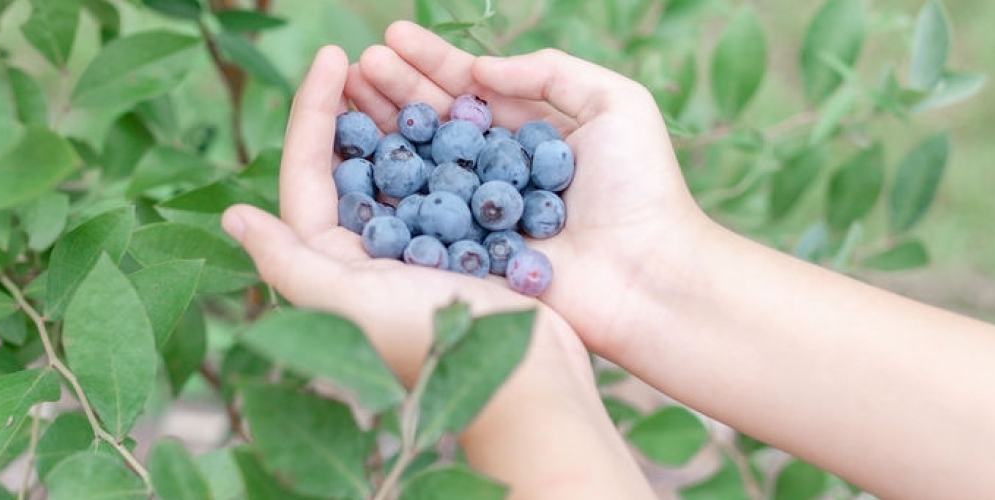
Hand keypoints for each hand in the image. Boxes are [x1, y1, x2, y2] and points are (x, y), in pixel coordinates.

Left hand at [220, 44, 653, 497]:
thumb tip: (234, 215)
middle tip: (362, 55)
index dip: (314, 109)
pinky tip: (458, 110)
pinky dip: (444, 143)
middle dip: (352, 106)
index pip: (307, 171)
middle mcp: (364, 254)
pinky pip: (442, 181)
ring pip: (395, 165)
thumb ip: (289, 262)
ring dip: (395, 116)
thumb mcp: (351, 302)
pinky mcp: (459, 248)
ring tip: (404, 70)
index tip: (332, 55)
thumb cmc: (432, 343)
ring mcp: (413, 250)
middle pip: (348, 162)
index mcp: (330, 263)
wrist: (523, 384)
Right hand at [346, 22, 718, 355]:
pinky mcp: (467, 255)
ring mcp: (479, 214)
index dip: (430, 62)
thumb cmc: (644, 188)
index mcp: (530, 135)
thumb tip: (479, 68)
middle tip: (355, 63)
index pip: (470, 89)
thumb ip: (551, 72)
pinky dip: (385, 191)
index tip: (390, 37)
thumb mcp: (616, 104)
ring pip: (419, 165)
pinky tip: (352, 160)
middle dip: (394, 90)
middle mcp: (498, 172)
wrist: (650, 274)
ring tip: (344, 95)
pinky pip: (419, 220)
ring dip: (382, 129)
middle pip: (435, 123)